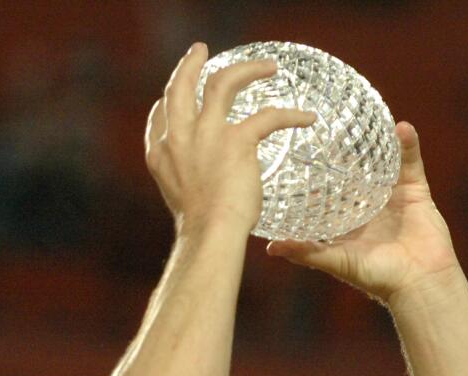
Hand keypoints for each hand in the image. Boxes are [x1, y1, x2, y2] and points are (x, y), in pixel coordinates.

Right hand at [145, 43, 315, 235]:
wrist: (210, 234)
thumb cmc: (201, 229)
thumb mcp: (183, 199)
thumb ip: (191, 181)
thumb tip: (209, 184)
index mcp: (161, 154)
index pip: (160, 117)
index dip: (168, 103)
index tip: (177, 96)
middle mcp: (178, 137)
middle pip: (180, 87)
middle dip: (189, 65)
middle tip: (200, 51)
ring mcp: (206, 134)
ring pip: (222, 82)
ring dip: (246, 69)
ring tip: (267, 66)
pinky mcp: (237, 140)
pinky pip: (269, 117)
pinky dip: (292, 116)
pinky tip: (308, 118)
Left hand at [265, 122, 460, 304]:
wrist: (420, 283)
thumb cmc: (378, 278)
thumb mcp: (337, 262)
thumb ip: (306, 252)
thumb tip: (271, 247)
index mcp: (347, 222)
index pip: (327, 194)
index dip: (315, 178)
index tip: (297, 156)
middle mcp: (368, 207)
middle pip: (353, 174)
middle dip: (342, 153)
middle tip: (325, 126)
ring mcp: (392, 197)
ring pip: (381, 163)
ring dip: (373, 143)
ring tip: (360, 118)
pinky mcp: (416, 192)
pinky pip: (411, 164)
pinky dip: (408, 146)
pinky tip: (401, 128)